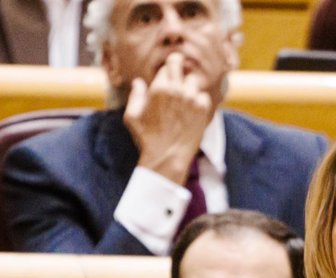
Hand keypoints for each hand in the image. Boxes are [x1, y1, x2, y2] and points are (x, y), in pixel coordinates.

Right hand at [124, 52, 211, 184]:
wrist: (168, 157)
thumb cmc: (147, 138)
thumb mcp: (132, 117)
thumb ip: (135, 96)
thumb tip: (138, 82)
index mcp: (159, 88)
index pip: (166, 66)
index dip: (165, 71)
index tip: (166, 77)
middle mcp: (177, 89)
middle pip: (179, 63)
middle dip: (177, 67)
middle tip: (176, 75)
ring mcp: (191, 98)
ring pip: (192, 81)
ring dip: (188, 87)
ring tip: (182, 101)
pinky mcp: (203, 109)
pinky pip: (203, 96)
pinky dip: (198, 102)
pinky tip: (190, 112)